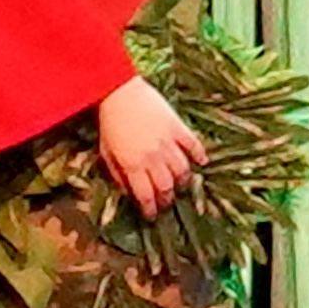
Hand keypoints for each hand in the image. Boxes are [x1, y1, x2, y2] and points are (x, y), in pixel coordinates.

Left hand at [96, 76, 206, 216]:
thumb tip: (127, 191)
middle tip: (167, 203)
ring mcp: (168, 143)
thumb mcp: (106, 151)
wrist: (120, 92)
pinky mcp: (179, 128)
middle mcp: (153, 157)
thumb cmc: (109, 122)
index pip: (145, 195)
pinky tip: (202, 163)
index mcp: (133, 164)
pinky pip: (194, 146)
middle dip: (167, 199)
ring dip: (183, 182)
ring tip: (181, 186)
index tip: (152, 216)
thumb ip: (117, 172)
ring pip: (182, 170)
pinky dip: (200, 156)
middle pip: (166, 186)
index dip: (150, 209)